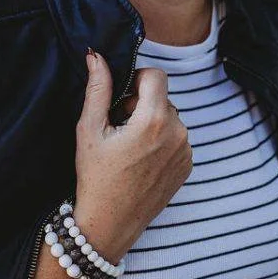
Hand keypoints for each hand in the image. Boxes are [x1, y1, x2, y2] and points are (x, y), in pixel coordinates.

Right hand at [73, 51, 191, 258]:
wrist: (109, 223)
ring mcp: (186, 151)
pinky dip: (161, 142)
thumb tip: (96, 55)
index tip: (121, 100)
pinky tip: (140, 161)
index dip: (136, 81)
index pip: (156, 76)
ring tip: (129, 149)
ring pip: (170, 118)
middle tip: (119, 130)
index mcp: (154, 120)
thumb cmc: (95, 177)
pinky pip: (177, 139)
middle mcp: (178, 134)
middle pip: (162, 98)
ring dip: (152, 124)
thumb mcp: (89, 130)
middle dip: (141, 105)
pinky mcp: (188, 166)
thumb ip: (97, 88)